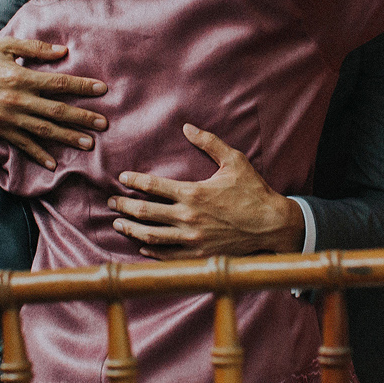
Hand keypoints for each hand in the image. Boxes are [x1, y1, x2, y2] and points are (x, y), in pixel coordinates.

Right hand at [0, 39, 108, 169]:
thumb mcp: (5, 45)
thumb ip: (35, 48)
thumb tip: (64, 51)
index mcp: (19, 77)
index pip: (59, 84)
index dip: (82, 87)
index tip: (102, 90)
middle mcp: (16, 100)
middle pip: (57, 111)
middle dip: (83, 118)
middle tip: (104, 124)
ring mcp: (7, 118)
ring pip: (43, 131)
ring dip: (67, 138)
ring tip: (89, 143)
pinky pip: (22, 145)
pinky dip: (38, 155)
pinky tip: (53, 163)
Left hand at [109, 124, 303, 258]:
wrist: (272, 225)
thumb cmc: (254, 191)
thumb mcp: (234, 161)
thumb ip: (209, 143)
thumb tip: (188, 127)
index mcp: (193, 193)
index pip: (152, 186)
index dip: (133, 181)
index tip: (122, 178)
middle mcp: (188, 217)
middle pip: (144, 213)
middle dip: (123, 206)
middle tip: (111, 202)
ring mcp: (192, 239)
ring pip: (150, 236)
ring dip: (130, 230)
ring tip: (118, 224)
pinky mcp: (198, 254)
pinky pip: (167, 255)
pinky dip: (151, 251)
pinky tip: (142, 245)